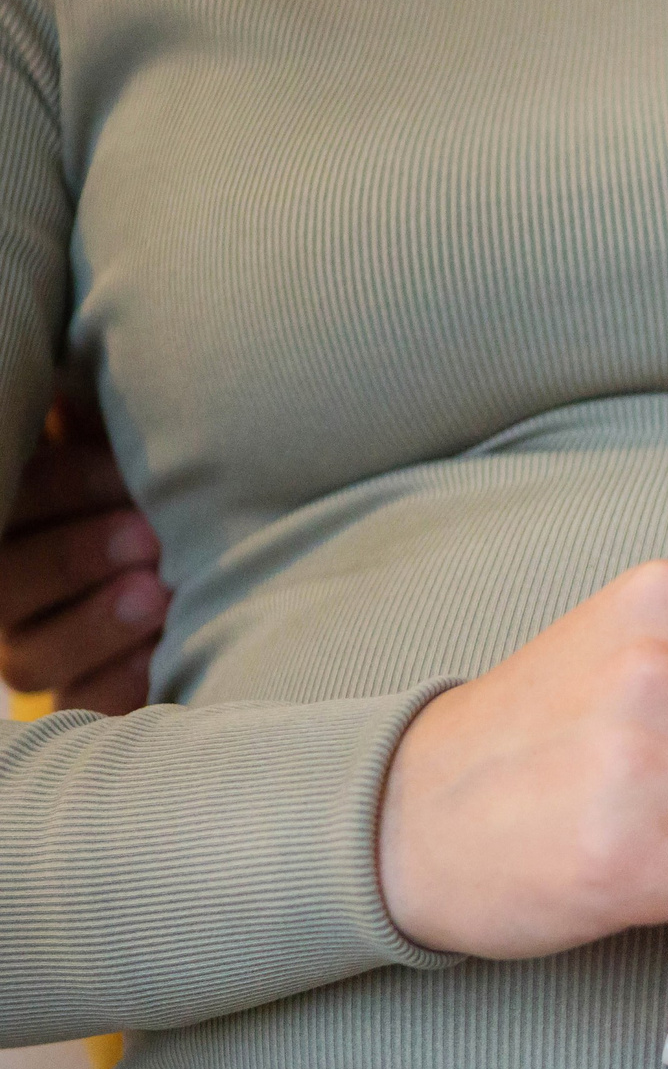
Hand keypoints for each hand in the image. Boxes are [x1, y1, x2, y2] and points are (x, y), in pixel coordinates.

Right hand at [0, 368, 166, 713]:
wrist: (242, 559)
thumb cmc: (178, 489)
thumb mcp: (138, 445)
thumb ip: (105, 416)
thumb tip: (96, 362)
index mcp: (17, 519)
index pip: (11, 503)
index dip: (58, 488)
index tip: (123, 470)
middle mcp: (11, 592)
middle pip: (4, 585)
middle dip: (72, 557)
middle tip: (146, 535)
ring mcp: (42, 651)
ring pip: (33, 655)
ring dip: (96, 623)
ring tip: (161, 593)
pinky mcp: (88, 699)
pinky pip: (84, 706)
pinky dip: (121, 681)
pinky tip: (163, 655)